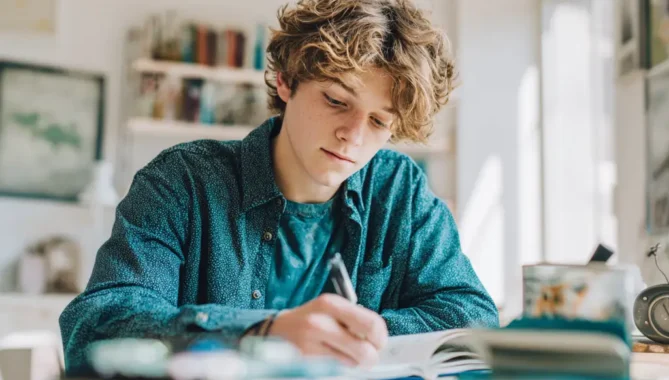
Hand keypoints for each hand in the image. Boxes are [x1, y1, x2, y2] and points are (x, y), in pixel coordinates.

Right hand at [268, 294, 387, 367]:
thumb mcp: (330, 309)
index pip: (371, 323)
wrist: (278, 330)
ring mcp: (311, 342)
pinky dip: (342, 365)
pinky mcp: (306, 359)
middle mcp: (320, 321)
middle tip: (369, 355)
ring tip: (346, 354)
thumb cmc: (311, 319)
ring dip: (355, 361)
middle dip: (371, 355)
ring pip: (351, 362)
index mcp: (331, 303)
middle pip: (363, 348)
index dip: (380, 337)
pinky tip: (335, 358)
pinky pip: (337, 368)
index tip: (378, 342)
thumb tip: (378, 338)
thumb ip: (354, 318)